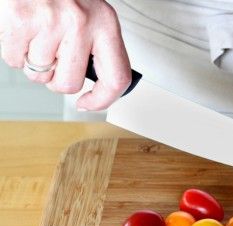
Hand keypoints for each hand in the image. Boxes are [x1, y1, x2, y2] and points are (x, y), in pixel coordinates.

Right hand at [0, 0, 130, 109]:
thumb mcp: (90, 15)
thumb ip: (96, 47)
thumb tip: (96, 86)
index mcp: (105, 23)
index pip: (117, 78)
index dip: (103, 100)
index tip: (88, 102)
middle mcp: (81, 22)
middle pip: (69, 84)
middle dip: (56, 79)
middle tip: (52, 58)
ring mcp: (50, 22)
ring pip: (39, 74)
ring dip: (34, 62)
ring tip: (37, 36)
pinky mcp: (20, 21)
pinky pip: (14, 61)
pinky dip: (14, 52)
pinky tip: (22, 32)